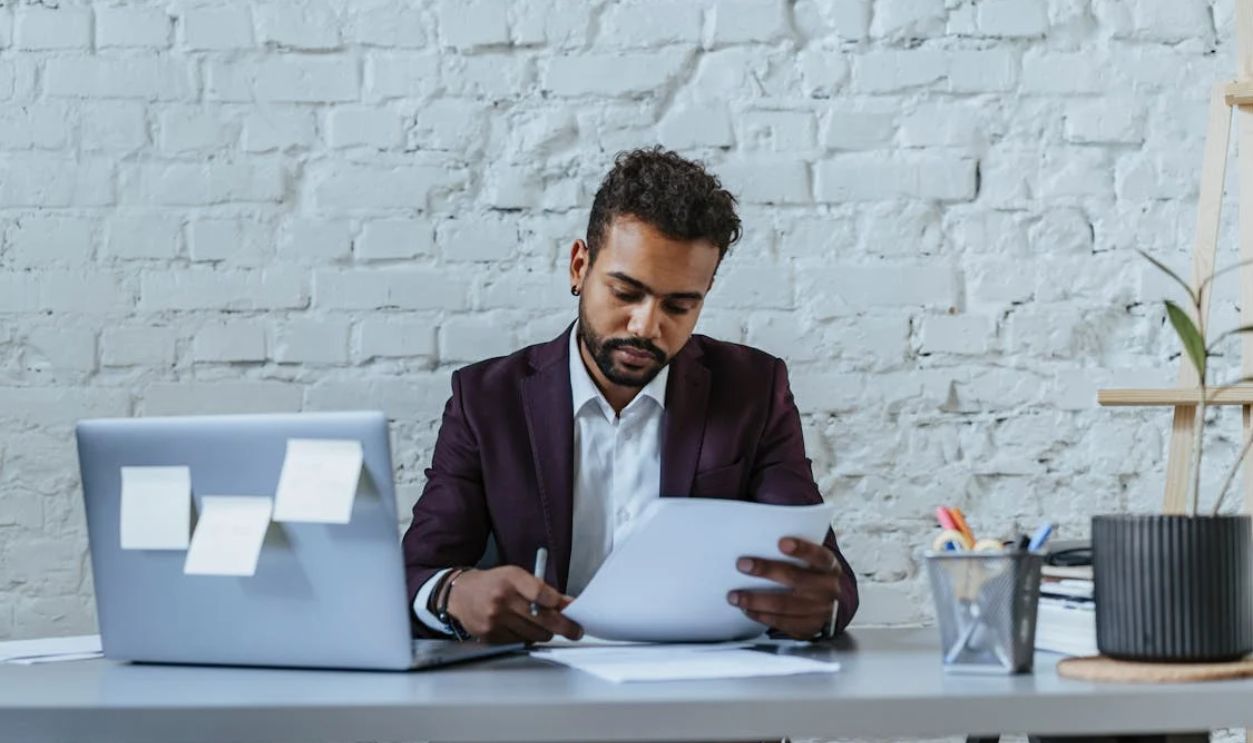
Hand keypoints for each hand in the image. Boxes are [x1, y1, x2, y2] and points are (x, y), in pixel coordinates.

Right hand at [446, 566, 582, 643]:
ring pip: (534, 634)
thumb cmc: (495, 584)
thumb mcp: (516, 576)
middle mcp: (501, 599)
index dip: (558, 603)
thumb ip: (542, 589)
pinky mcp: (490, 636)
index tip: (572, 609)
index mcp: (510, 578)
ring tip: (544, 626)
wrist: (461, 595)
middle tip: (576, 630)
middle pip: (541, 618)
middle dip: (564, 626)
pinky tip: (524, 628)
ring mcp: (494, 619)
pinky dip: (528, 637)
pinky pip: (520, 642)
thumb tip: (569, 605)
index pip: (540, 592)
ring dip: (545, 632)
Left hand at [727, 537, 841, 639]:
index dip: (802, 549)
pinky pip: (782, 623)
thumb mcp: (812, 562)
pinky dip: (761, 616)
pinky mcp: (809, 628)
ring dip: (755, 600)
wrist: (828, 605)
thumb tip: (756, 537)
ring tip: (734, 596)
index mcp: (830, 567)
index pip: (819, 556)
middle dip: (766, 570)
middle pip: (795, 578)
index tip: (781, 542)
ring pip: (784, 605)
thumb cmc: (810, 574)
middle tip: (742, 564)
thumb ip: (795, 552)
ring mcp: (820, 611)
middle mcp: (828, 588)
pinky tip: (746, 610)